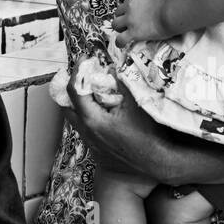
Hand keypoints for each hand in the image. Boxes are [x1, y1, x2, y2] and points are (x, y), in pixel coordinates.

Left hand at [62, 56, 150, 176]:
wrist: (158, 163)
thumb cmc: (148, 134)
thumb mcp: (135, 103)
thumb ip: (120, 82)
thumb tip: (112, 67)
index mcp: (92, 119)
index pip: (74, 90)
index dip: (77, 70)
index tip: (84, 59)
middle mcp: (86, 133)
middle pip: (66, 107)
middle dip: (72, 90)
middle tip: (84, 77)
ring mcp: (91, 145)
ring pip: (76, 121)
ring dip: (81, 106)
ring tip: (94, 94)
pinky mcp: (97, 152)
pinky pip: (85, 132)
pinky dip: (89, 119)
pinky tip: (104, 114)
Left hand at [112, 0, 176, 45]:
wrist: (172, 14)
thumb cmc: (169, 6)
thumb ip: (147, 2)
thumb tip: (150, 7)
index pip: (125, 4)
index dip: (128, 10)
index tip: (131, 14)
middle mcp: (130, 7)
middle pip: (118, 13)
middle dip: (122, 18)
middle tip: (127, 23)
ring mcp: (130, 20)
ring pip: (116, 25)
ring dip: (120, 29)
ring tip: (124, 33)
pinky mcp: (133, 32)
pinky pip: (120, 39)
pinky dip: (119, 42)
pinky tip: (121, 44)